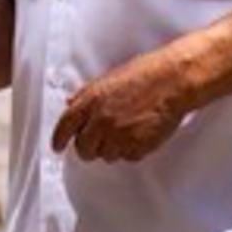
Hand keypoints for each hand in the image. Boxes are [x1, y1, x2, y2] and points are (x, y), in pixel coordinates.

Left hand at [50, 50, 192, 163]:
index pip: (65, 126)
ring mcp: (119, 135)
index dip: (59, 139)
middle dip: (89, 146)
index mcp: (91, 100)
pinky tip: (140, 132)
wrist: (173, 80)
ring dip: (112, 147)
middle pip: (83, 149)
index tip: (58, 147)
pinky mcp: (137, 147)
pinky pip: (127, 157)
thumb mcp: (109, 78)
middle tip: (100, 138)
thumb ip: (87, 94)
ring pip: (106, 156)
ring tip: (128, 128)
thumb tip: (70, 104)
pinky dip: (131, 149)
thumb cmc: (145, 74)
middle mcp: (102, 120)